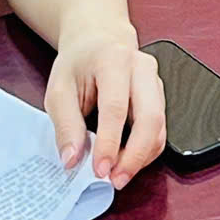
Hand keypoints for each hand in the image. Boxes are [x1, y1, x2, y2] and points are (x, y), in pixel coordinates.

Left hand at [43, 28, 164, 187]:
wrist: (99, 40)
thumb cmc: (78, 63)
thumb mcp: (59, 90)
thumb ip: (66, 125)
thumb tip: (72, 159)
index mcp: (113, 60)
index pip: (116, 107)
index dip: (109, 143)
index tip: (99, 170)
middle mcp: (142, 68)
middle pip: (150, 117)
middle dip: (135, 155)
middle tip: (116, 180)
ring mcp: (155, 81)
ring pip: (160, 126)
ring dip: (142, 156)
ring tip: (119, 175)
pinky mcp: (159, 95)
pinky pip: (160, 128)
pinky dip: (146, 150)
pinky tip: (128, 161)